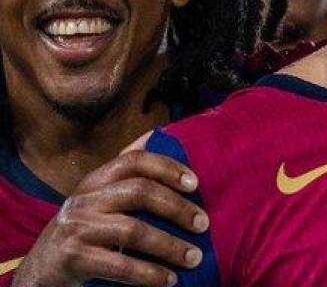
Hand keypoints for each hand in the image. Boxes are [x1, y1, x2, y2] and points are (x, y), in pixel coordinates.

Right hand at [12, 150, 206, 286]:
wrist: (42, 270)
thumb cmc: (85, 230)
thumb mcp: (101, 198)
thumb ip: (126, 174)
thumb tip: (157, 135)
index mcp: (96, 180)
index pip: (134, 160)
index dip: (168, 167)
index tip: (196, 183)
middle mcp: (85, 199)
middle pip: (139, 192)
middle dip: (177, 208)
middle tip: (204, 224)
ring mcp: (77, 227)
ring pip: (133, 230)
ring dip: (170, 246)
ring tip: (194, 258)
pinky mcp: (72, 257)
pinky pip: (120, 265)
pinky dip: (150, 274)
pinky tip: (169, 280)